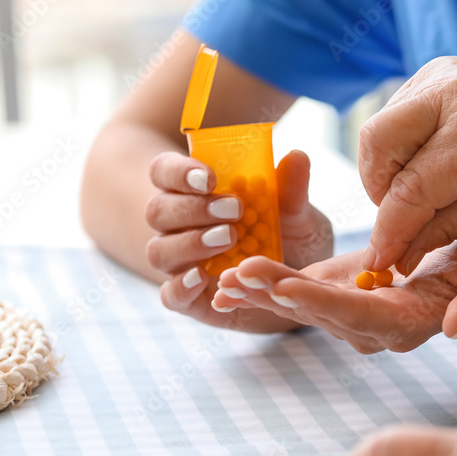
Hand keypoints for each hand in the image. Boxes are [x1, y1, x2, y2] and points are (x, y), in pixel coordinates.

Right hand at [146, 149, 332, 331]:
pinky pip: (170, 294)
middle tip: (233, 210)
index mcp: (194, 193)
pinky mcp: (188, 299)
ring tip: (228, 238)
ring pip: (159, 250)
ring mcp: (180, 263)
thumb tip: (296, 157)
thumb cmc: (289, 238)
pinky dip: (181, 286)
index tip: (209, 178)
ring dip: (190, 243)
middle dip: (193, 208)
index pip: (165, 172)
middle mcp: (178, 226)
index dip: (179, 172)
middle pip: (159, 210)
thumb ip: (292, 190)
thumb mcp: (298, 214)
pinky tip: (202, 278)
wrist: (294, 287)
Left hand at [211, 224, 456, 352]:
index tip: (286, 286)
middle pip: (321, 314)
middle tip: (237, 277)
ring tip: (223, 280)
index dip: (322, 302)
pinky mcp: (344, 297)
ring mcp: (357, 315)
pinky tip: (232, 280)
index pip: (361, 315)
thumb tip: (456, 328)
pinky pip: (302, 295)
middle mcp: (376, 328)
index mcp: (410, 322)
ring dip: (264, 294)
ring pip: (304, 307)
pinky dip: (268, 288)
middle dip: (279, 295)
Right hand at [358, 56, 456, 274]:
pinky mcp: (428, 72)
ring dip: (385, 169)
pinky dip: (396, 148)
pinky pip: (392, 115)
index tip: (380, 260)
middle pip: (378, 143)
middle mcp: (449, 94)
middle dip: (378, 189)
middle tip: (402, 214)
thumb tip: (400, 256)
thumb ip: (449, 226)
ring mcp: (435, 76)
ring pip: (378, 129)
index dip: (391, 231)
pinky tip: (424, 161)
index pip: (413, 188)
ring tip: (418, 188)